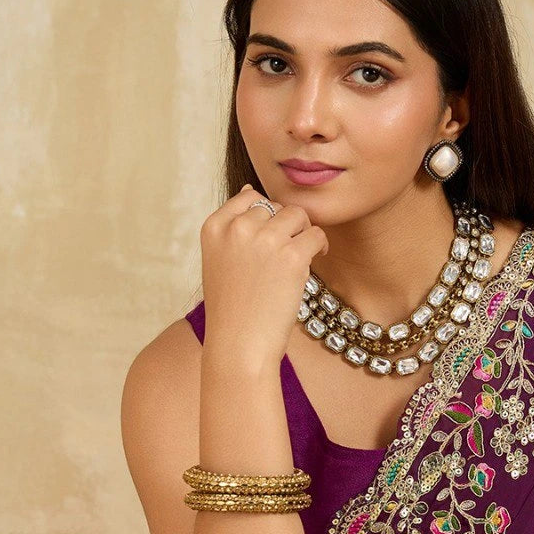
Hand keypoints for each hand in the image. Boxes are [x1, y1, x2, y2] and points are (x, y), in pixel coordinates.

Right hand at [199, 183, 329, 365]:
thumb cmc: (232, 309)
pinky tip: (313, 261)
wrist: (239, 345)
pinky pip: (316, 234)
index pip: (247, 197)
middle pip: (275, 206)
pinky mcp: (291, 257)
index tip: (268, 242)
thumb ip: (232, 227)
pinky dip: (319, 245)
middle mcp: (237, 228)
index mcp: (214, 227)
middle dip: (285, 226)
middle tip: (287, 254)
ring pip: (298, 216)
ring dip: (303, 233)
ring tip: (301, 256)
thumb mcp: (218, 261)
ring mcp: (265, 240)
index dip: (265, 216)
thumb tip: (251, 189)